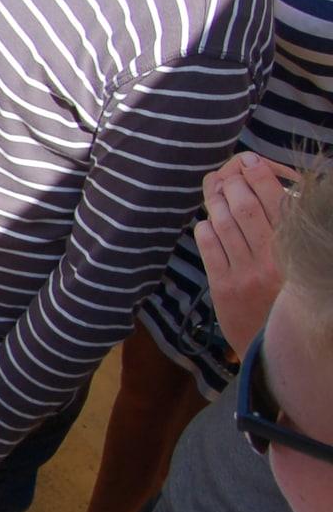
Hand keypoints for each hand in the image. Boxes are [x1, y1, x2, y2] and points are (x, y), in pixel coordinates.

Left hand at [196, 150, 295, 357]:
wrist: (280, 352)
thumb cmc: (296, 303)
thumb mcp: (304, 269)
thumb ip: (292, 236)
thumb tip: (283, 196)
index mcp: (296, 254)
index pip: (277, 203)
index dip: (260, 176)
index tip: (251, 160)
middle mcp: (271, 262)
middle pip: (246, 208)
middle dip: (235, 182)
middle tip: (231, 170)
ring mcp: (243, 275)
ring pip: (224, 223)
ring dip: (218, 201)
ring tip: (219, 190)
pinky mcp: (223, 288)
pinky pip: (209, 246)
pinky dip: (207, 228)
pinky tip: (209, 221)